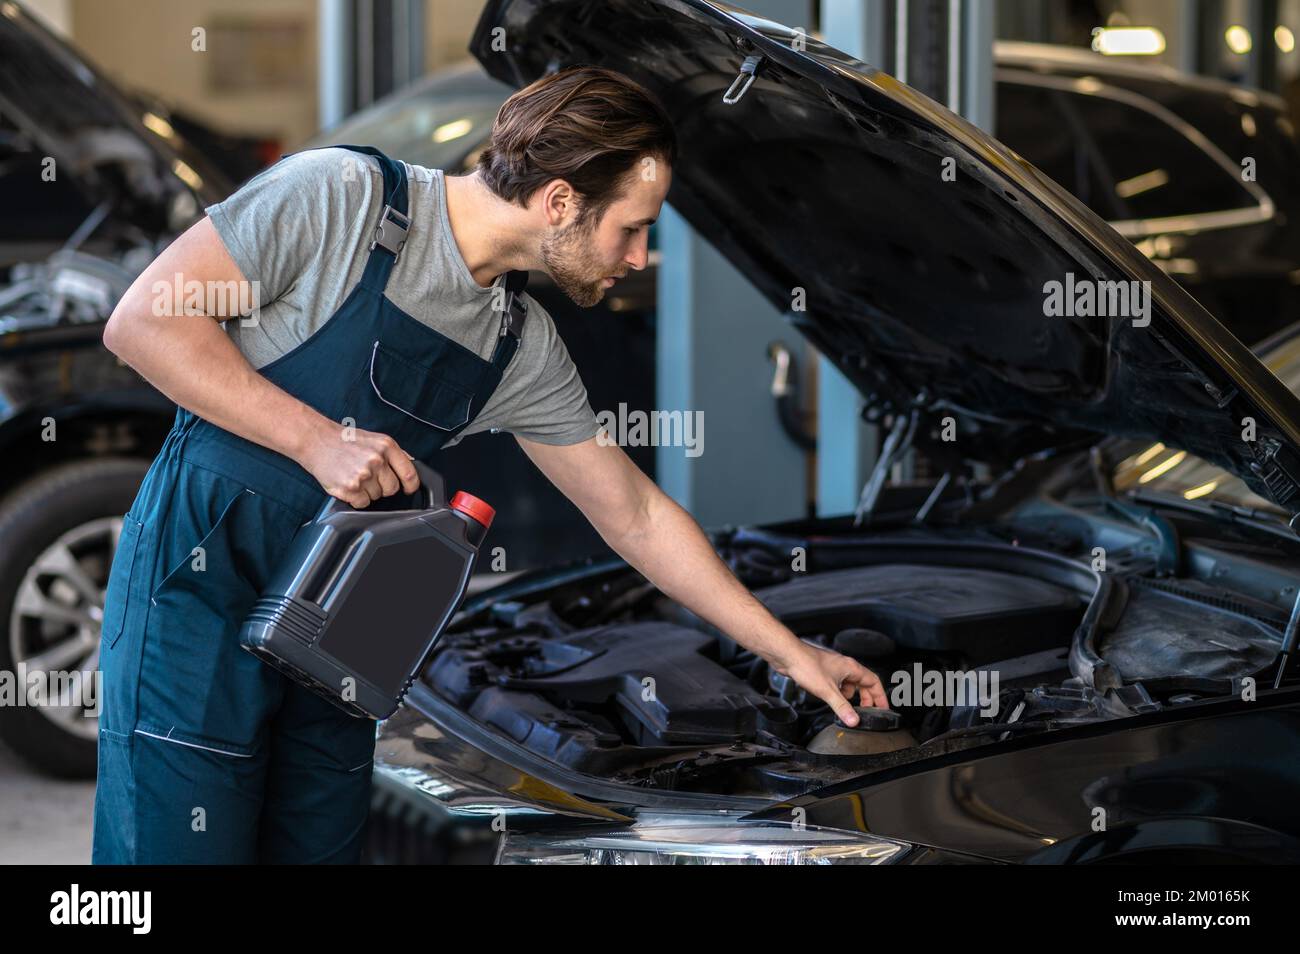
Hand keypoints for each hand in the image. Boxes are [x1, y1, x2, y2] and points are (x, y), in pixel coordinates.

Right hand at [297, 421, 419, 507]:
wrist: (316, 440)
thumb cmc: (345, 441)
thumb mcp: (374, 439)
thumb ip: (394, 453)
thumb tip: (412, 465)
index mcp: (386, 446)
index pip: (409, 474)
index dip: (411, 486)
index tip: (408, 489)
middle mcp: (376, 460)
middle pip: (392, 489)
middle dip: (382, 487)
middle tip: (368, 476)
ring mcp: (363, 475)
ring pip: (376, 497)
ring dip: (367, 491)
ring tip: (354, 476)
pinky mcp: (349, 488)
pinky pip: (362, 503)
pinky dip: (355, 498)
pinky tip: (348, 484)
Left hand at [777, 642, 888, 726]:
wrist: (788, 656)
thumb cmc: (807, 664)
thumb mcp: (828, 691)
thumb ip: (842, 707)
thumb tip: (854, 720)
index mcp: (852, 668)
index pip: (874, 681)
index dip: (880, 696)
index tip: (883, 708)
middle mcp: (845, 667)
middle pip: (863, 684)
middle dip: (866, 699)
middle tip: (866, 712)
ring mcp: (834, 669)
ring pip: (849, 684)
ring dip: (850, 696)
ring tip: (847, 708)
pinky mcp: (823, 672)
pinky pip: (837, 684)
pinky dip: (838, 693)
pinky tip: (832, 699)